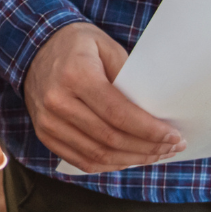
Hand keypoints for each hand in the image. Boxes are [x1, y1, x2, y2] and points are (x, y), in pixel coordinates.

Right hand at [20, 21, 182, 173]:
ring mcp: (47, 121)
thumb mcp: (107, 47)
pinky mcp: (44, 134)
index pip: (118, 114)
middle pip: (110, 138)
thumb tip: (156, 112)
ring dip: (132, 160)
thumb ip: (130, 78)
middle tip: (172, 147)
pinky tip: (130, 158)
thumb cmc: (78, 46)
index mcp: (75, 75)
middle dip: (148, 147)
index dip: (149, 131)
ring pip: (98, 155)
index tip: (174, 137)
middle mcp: (56, 101)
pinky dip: (110, 165)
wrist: (35, 48)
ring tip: (156, 155)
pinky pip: (82, 161)